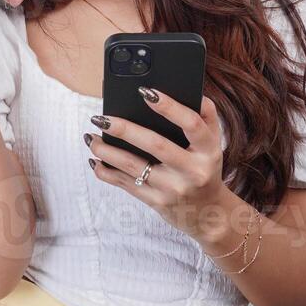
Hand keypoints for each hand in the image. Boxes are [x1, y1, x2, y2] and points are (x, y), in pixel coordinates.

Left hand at [84, 89, 230, 241]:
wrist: (207, 213)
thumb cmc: (205, 168)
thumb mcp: (214, 142)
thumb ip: (205, 115)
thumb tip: (189, 91)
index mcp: (208, 151)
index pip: (191, 124)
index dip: (170, 107)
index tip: (146, 92)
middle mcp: (192, 171)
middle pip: (156, 145)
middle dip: (125, 130)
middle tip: (101, 118)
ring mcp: (172, 188)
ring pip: (134, 167)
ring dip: (107, 151)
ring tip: (91, 137)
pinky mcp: (156, 201)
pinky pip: (126, 185)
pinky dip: (106, 172)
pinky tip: (95, 160)